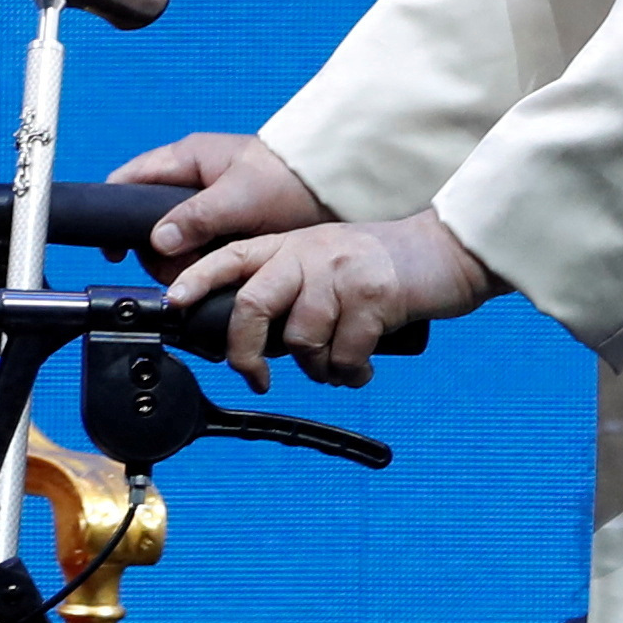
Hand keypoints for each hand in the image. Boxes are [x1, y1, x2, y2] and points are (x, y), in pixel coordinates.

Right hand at [110, 130, 328, 262]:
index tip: (115, 248)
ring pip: (175, 240)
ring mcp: (210, 205)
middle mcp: (192, 182)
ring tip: (202, 272)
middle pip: (150, 221)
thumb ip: (196, 216)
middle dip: (158, 250)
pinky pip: (200, 249)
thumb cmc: (291, 176)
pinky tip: (215, 274)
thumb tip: (158, 240)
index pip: (129, 180)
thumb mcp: (239, 196)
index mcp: (187, 160)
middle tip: (176, 269)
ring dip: (182, 261)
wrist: (336, 187)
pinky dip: (203, 264)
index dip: (113, 211)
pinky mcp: (228, 227)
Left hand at [163, 208, 490, 384]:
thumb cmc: (388, 264)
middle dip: (245, 353)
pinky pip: (344, 355)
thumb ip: (295, 282)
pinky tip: (360, 370)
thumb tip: (260, 338)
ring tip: (336, 368)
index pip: (231, 256)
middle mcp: (310, 253)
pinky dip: (349, 373)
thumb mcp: (331, 258)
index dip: (196, 279)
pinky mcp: (373, 298)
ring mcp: (341, 274)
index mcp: (292, 243)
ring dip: (316, 368)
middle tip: (258, 379)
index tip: (174, 305)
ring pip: (300, 339)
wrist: (449, 250)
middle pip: (252, 304)